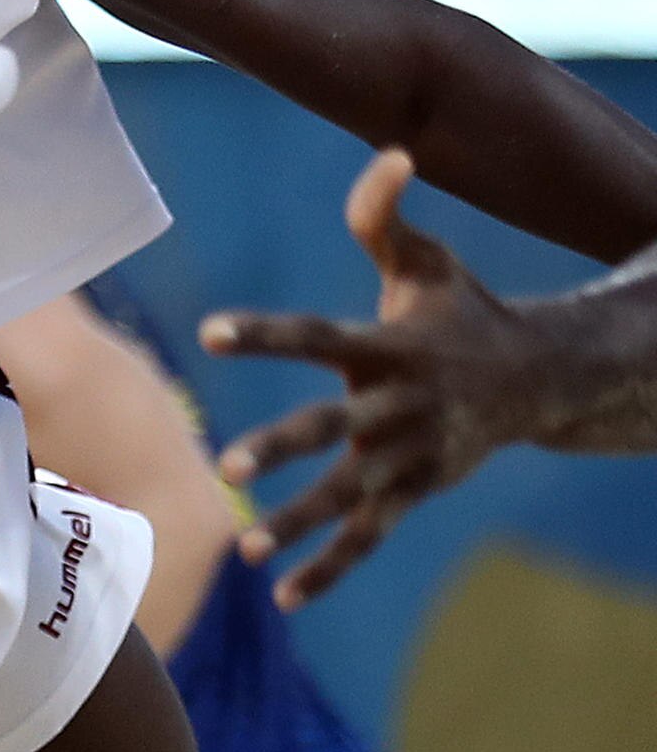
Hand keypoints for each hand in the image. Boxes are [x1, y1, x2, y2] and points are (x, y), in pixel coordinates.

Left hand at [199, 150, 542, 607]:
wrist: (541, 379)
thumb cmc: (461, 313)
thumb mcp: (426, 262)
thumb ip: (384, 216)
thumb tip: (388, 152)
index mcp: (388, 348)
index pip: (316, 337)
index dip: (265, 334)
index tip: (210, 333)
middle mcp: (398, 406)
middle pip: (333, 430)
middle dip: (284, 449)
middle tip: (228, 468)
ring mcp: (410, 455)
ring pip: (350, 497)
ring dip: (301, 524)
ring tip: (245, 551)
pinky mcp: (416, 489)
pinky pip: (371, 536)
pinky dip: (332, 568)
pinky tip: (284, 599)